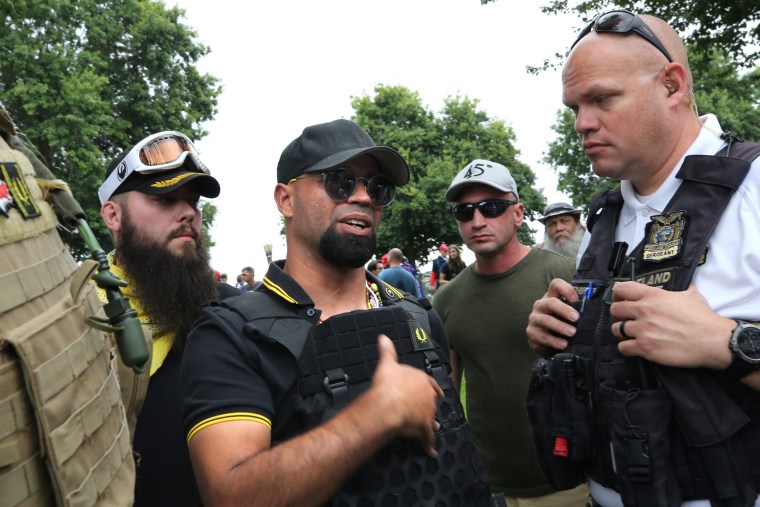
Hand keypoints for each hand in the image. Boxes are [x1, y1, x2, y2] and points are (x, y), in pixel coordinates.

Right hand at [370, 335, 442, 456]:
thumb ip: (387, 351)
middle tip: (429, 410)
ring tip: (433, 428)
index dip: (432, 388)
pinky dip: (429, 446)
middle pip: (431, 402)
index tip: (437, 391)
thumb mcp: (387, 364)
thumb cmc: (387, 385)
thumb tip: (383, 338)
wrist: (388, 404)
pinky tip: (430, 452)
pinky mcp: (423, 429)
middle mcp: (428, 397)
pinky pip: (428, 439)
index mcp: (422, 381)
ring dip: (432, 424)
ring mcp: (427, 413)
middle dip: (430, 406)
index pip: (430, 383)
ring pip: (431, 420)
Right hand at [527, 278, 579, 354]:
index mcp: (551, 297)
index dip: (566, 289)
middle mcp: (541, 306)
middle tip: (576, 318)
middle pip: (550, 302)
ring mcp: (535, 319)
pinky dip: (554, 341)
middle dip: (564, 310)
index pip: (555, 285)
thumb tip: (594, 310)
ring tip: (572, 332)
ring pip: (545, 320)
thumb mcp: (566, 314)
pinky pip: (543, 337)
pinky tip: (564, 344)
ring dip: (560, 326)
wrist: (543, 340)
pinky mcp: (532, 333)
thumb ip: (576, 309)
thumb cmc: (559, 323)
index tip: (576, 299)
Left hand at [610, 282, 733, 368]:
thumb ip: (679, 290)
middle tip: (626, 319)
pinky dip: (626, 348)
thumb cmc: (704, 319)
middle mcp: (645, 311)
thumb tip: (683, 287)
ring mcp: (643, 330)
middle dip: (618, 314)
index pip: (622, 288)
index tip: (620, 299)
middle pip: (615, 309)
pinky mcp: (645, 348)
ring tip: (631, 334)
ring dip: (621, 332)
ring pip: (616, 329)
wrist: (713, 341)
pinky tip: (634, 347)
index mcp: (654, 296)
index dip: (618, 294)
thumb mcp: (691, 296)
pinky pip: (622, 347)